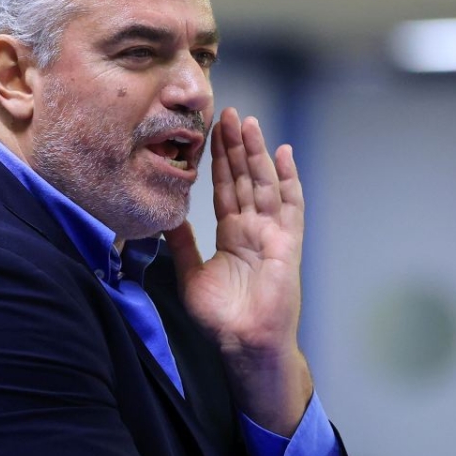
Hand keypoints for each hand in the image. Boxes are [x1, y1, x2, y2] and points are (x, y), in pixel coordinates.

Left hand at [164, 108, 312, 435]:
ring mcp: (273, 233)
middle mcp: (253, 229)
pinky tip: (284, 153)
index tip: (209, 131)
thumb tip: (165, 218)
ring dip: (256, 153)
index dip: (217, 160)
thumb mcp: (190, 275)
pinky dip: (288, 179)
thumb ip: (181, 244)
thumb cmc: (222, 319)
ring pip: (264, 183)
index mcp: (232, 235)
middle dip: (235, 146)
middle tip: (227, 112)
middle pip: (244, 178)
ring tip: (248, 122)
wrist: (244, 344)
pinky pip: (290, 205)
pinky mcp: (287, 243)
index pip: (223, 188)